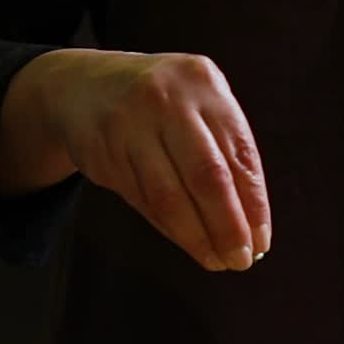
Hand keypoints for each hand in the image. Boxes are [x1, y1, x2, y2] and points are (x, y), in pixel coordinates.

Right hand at [0, 49, 270, 271]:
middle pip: (207, 176)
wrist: (82, 87)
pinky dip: (169, 228)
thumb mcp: (198, 107)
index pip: (239, 154)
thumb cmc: (162, 105)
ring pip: (169, 196)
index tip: (261, 242)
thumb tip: (252, 225)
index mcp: (202, 83)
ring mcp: (129, 125)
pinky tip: (187, 243)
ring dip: (196, 237)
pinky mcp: (103, 152)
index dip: (253, 205)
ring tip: (215, 260)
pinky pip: (143, 201)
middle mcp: (166, 99)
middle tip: (240, 261)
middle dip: (228, 227)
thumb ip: (226, 152)